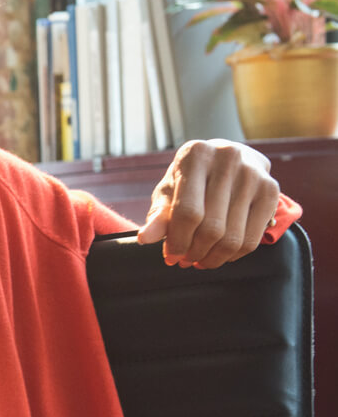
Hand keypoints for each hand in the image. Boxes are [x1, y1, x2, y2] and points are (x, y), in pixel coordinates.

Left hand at [136, 139, 281, 268]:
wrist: (228, 159)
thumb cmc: (192, 179)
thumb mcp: (169, 191)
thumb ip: (158, 215)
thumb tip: (144, 239)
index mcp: (195, 155)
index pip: (188, 212)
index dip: (178, 241)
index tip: (170, 257)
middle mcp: (227, 159)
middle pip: (212, 228)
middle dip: (195, 252)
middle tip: (185, 261)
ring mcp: (253, 174)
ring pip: (233, 237)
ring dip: (213, 258)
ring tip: (200, 260)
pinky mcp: (271, 190)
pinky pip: (253, 239)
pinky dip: (234, 255)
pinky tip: (221, 255)